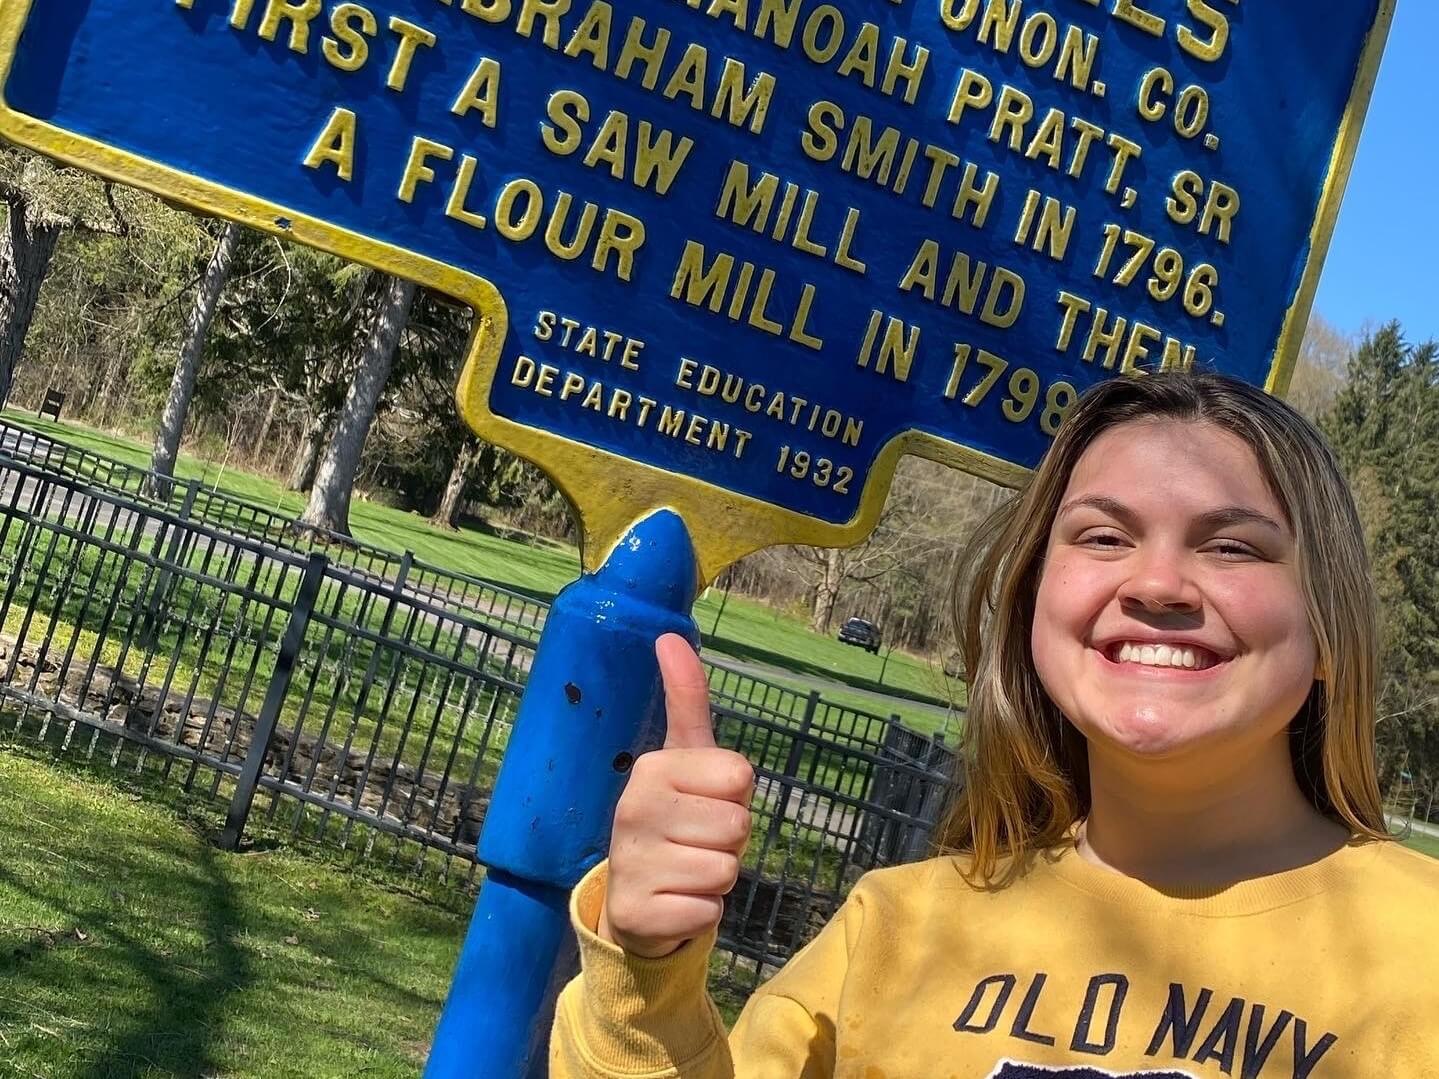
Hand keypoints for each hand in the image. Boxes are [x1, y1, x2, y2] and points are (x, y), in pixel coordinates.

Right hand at [599, 634, 754, 958]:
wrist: (634, 900)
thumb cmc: (674, 819)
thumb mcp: (684, 758)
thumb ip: (686, 698)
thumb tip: (670, 635)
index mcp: (652, 767)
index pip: (741, 776)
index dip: (734, 797)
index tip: (703, 803)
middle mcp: (634, 809)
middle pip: (737, 824)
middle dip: (728, 840)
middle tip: (694, 842)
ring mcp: (632, 863)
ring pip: (726, 868)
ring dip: (716, 878)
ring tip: (684, 870)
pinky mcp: (638, 913)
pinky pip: (709, 912)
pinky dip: (701, 913)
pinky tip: (674, 902)